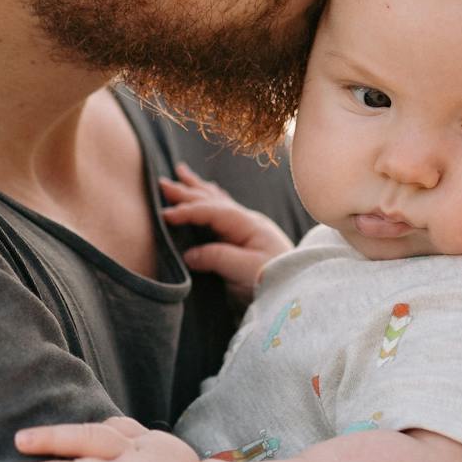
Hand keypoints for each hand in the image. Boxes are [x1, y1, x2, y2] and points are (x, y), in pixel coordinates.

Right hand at [161, 162, 295, 293]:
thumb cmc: (276, 279)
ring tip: (181, 173)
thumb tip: (189, 254)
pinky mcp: (246, 237)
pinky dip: (210, 198)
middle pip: (212, 200)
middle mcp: (247, 220)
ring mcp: (248, 226)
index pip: (211, 211)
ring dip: (197, 188)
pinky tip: (208, 190)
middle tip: (161, 182)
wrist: (299, 289)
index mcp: (248, 224)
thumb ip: (217, 258)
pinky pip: (222, 211)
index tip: (164, 215)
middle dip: (186, 191)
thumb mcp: (246, 270)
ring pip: (217, 201)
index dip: (187, 211)